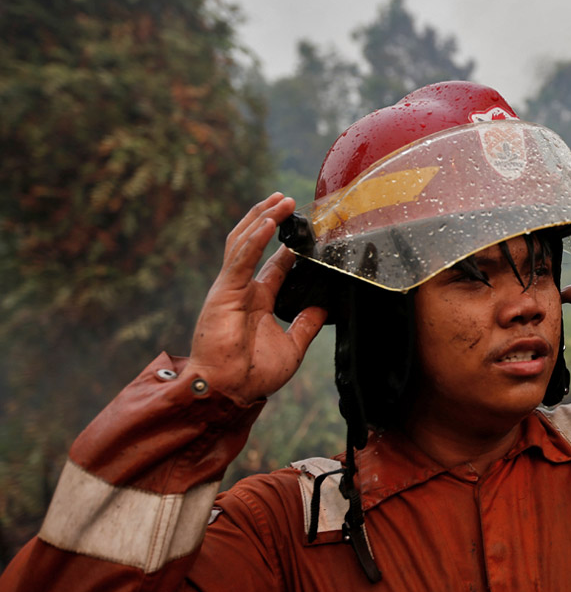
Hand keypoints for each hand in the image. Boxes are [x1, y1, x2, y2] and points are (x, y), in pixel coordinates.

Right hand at [186, 193, 326, 403]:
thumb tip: (324, 307)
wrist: (231, 391)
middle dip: (271, 219)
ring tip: (281, 200)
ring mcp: (231, 287)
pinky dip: (255, 238)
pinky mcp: (224, 291)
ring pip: (245, 242)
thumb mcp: (292, 346)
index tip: (304, 228)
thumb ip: (306, 324)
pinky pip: (240, 258)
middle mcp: (243, 289)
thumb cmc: (254, 374)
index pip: (274, 263)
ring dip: (263, 218)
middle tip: (289, 200)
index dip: (288, 244)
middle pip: (255, 243)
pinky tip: (269, 222)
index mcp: (258, 300)